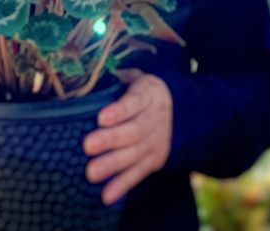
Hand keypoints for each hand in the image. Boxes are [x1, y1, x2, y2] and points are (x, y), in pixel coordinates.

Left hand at [83, 69, 172, 204]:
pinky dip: (122, 185)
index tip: (102, 117)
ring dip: (112, 165)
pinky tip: (106, 196)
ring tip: (91, 173)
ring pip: (133, 155)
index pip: (133, 102)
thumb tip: (92, 73)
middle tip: (88, 145)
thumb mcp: (138, 77)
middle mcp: (153, 120)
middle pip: (132, 131)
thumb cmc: (145, 92)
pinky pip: (138, 174)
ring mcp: (155, 142)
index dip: (119, 110)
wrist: (182, 111)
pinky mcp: (153, 161)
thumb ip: (119, 78)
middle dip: (110, 140)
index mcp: (148, 95)